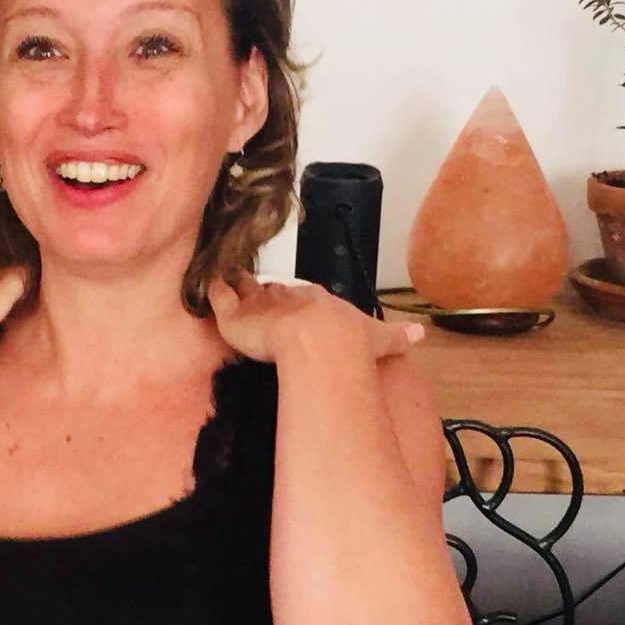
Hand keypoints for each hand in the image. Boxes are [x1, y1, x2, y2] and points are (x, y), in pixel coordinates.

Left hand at [207, 276, 424, 366]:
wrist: (321, 342)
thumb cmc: (350, 340)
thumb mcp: (380, 338)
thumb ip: (397, 337)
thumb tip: (423, 334)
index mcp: (316, 301)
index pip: (301, 296)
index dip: (294, 298)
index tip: (290, 299)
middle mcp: (286, 297)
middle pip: (271, 290)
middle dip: (262, 292)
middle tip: (253, 293)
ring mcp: (259, 305)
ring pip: (243, 290)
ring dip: (235, 286)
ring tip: (223, 282)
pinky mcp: (234, 317)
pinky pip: (216, 297)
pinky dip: (210, 290)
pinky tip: (202, 285)